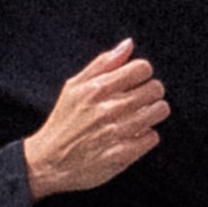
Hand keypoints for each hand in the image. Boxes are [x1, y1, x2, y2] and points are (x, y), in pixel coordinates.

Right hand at [22, 41, 169, 197]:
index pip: (142, 68)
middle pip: (155, 89)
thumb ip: (103, 64)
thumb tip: (128, 45)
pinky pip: (152, 137)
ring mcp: (117, 132)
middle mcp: (108, 109)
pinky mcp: (123, 154)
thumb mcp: (74, 87)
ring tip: (140, 116)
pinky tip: (133, 136)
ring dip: (152, 113)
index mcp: (97, 89)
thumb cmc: (63, 121)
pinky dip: (145, 136)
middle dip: (151, 92)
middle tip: (140, 100)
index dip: (143, 73)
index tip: (136, 81)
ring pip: (158, 111)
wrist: (48, 161)